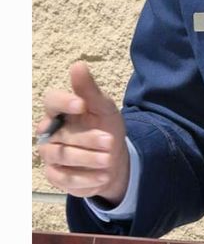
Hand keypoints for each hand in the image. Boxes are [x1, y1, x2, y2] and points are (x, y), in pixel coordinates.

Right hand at [37, 62, 129, 204]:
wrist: (114, 158)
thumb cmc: (105, 127)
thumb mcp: (104, 108)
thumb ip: (90, 90)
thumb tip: (78, 65)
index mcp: (60, 111)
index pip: (51, 102)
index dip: (63, 102)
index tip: (81, 104)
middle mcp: (50, 133)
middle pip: (61, 135)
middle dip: (87, 139)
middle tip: (110, 140)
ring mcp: (50, 155)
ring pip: (60, 156)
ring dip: (86, 159)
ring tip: (108, 159)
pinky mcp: (55, 175)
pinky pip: (64, 178)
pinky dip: (86, 178)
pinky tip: (104, 175)